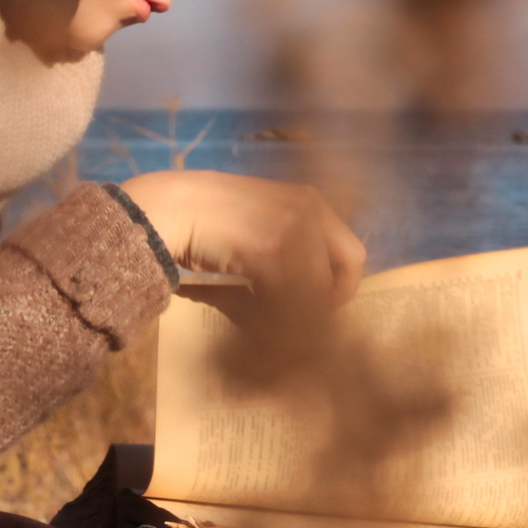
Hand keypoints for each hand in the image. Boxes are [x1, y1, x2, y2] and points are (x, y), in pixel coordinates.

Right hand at [119, 170, 365, 307]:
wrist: (174, 206)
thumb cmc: (213, 219)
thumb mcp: (267, 223)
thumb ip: (295, 253)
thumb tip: (315, 309)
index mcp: (313, 202)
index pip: (354, 256)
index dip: (341, 289)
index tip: (319, 307)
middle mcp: (311, 210)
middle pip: (337, 281)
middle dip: (320, 310)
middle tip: (296, 325)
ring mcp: (292, 228)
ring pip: (313, 296)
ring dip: (292, 319)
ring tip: (265, 324)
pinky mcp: (270, 250)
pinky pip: (286, 300)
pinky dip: (272, 318)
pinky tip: (252, 316)